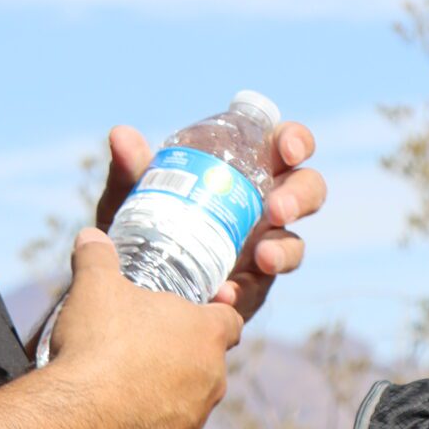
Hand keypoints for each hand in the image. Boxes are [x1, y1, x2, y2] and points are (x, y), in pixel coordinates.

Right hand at [46, 227, 242, 428]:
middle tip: (140, 347)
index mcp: (204, 335)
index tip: (189, 312)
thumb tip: (91, 236)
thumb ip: (97, 256)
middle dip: (179, 356)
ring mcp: (193, 422)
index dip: (212, 313)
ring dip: (163, 394)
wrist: (81, 421)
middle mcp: (211, 381)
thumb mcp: (94, 286)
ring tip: (120, 386)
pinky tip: (112, 420)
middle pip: (207, 364)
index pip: (229, 319)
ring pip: (187, 403)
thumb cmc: (99, 344)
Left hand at [95, 120, 325, 326]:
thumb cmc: (138, 222)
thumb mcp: (130, 196)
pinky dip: (244, 292)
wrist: (124, 283)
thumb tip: (121, 135)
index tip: (288, 151)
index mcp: (244, 169)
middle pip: (307, 191)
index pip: (285, 146)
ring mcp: (261, 248)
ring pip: (295, 244)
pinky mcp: (250, 289)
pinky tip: (224, 293)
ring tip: (261, 258)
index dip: (297, 142)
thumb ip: (130, 168)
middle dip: (300, 197)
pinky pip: (259, 290)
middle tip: (277, 210)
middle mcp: (262, 205)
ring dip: (284, 250)